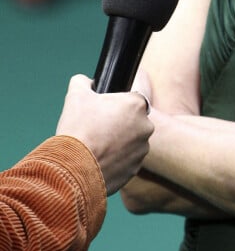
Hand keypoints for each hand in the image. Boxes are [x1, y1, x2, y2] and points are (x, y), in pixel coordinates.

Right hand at [56, 74, 153, 195]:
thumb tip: (86, 82)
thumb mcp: (75, 95)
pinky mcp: (135, 169)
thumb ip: (83, 82)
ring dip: (119, 142)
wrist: (72, 168)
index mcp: (136, 104)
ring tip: (97, 146)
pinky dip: (116, 159)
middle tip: (99, 128)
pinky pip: (127, 160)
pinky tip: (99, 160)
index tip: (106, 109)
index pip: (133, 97)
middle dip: (119, 123)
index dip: (118, 102)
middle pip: (133, 120)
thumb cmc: (77, 129)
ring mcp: (142, 149)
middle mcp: (146, 126)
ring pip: (131, 141)